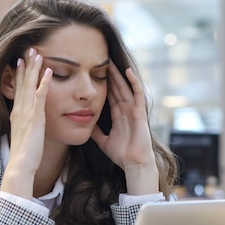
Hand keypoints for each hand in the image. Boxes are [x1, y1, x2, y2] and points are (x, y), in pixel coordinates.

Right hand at [1, 48, 52, 199]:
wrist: (21, 165)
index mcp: (16, 114)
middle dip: (25, 65)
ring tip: (36, 52)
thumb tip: (28, 126)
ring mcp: (26, 113)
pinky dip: (43, 82)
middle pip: (22, 82)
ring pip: (29, 85)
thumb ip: (25, 128)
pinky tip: (48, 70)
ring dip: (33, 68)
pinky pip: (40, 96)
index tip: (20, 60)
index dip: (18, 74)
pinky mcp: (35, 118)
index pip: (17, 89)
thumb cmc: (24, 156)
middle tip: (29, 48)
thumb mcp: (23, 137)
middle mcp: (19, 110)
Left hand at [91, 63, 158, 194]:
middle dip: (110, 75)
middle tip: (101, 60)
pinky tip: (128, 71)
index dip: (104, 84)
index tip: (95, 73)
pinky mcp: (140, 113)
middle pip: (117, 89)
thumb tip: (85, 125)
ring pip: (125, 88)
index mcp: (119, 116)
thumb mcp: (103, 141)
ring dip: (119, 75)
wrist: (134, 164)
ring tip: (111, 62)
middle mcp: (126, 110)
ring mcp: (134, 111)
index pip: (110, 96)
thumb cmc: (122, 154)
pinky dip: (133, 82)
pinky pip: (137, 94)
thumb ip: (96, 132)